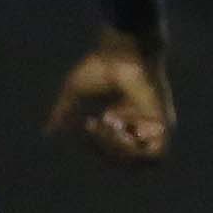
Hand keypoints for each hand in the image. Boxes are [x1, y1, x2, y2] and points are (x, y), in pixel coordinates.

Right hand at [44, 28, 172, 164]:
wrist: (122, 50)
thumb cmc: (101, 64)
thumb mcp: (75, 92)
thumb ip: (64, 113)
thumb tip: (47, 132)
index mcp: (126, 120)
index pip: (112, 151)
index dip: (96, 147)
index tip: (84, 126)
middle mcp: (142, 126)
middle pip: (125, 160)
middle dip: (104, 150)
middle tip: (91, 126)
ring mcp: (155, 127)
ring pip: (140, 162)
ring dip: (117, 151)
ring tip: (104, 125)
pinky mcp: (164, 125)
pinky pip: (153, 155)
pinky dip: (132, 149)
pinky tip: (117, 129)